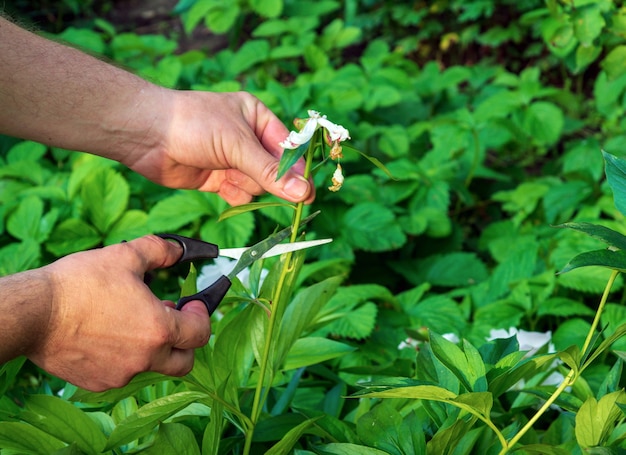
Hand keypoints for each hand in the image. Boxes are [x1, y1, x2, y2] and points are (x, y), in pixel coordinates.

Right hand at [27, 235, 209, 391]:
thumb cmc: (81, 284)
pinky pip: (123, 372)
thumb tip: (180, 250)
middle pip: (184, 362)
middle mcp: (145, 358)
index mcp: (159, 329)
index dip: (202, 314)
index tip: (192, 302)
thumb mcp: (126, 255)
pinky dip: (124, 356)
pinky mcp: (97, 382)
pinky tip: (107, 333)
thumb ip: (161, 251)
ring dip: (152, 346)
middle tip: (173, 318)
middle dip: (186, 342)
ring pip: (151, 366)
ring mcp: (121, 375)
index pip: (201, 333)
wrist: (33, 313)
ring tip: (132, 318)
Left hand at [122, 90, 314, 205]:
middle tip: (270, 188)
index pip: (288, 147)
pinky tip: (221, 185)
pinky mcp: (218, 179)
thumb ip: (269, 171)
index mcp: (257, 117)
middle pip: (275, 170)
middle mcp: (247, 138)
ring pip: (257, 185)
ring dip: (247, 185)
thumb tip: (303, 193)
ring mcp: (232, 160)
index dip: (297, 170)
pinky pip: (240, 194)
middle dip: (268, 179)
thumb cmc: (194, 124)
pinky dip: (234, 194)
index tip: (308, 192)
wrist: (146, 134)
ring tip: (228, 174)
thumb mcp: (236, 144)